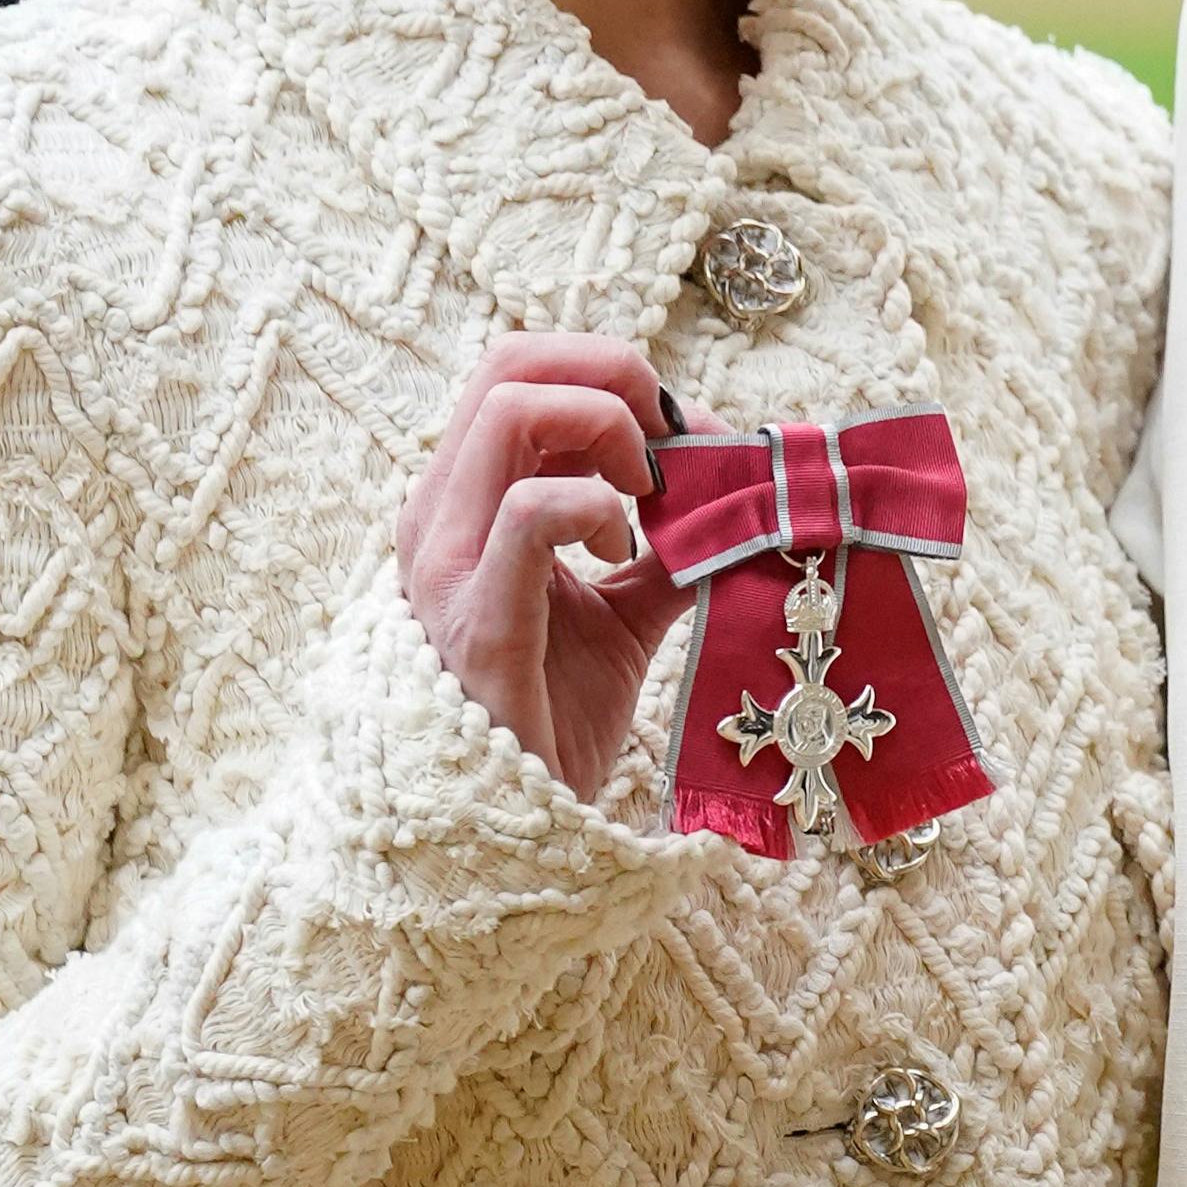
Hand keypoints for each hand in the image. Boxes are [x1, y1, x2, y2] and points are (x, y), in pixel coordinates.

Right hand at [397, 332, 685, 801]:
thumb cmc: (556, 712)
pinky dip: (595, 505)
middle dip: (612, 378)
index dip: (609, 373)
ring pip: (510, 410)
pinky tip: (623, 550)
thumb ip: (670, 546)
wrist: (518, 822)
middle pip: (510, 364)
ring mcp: (448, 560)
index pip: (519, 371)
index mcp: (466, 500)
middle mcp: (441, 513)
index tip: (681, 431)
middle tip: (671, 448)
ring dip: (607, 430)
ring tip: (647, 499)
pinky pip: (528, 509)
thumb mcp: (625, 611)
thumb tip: (746, 488)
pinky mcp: (478, 615)